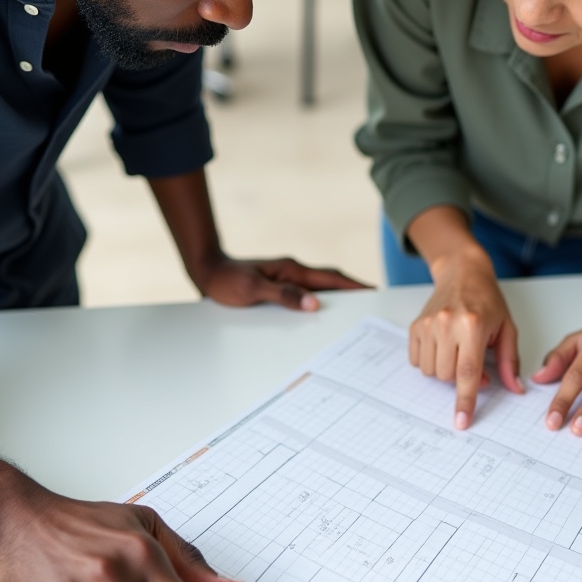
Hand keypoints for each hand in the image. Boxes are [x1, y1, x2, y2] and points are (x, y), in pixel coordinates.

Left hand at [196, 254, 369, 310]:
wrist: (208, 272)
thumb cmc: (227, 280)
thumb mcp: (253, 289)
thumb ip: (284, 296)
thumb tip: (314, 304)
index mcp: (292, 270)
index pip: (330, 278)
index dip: (353, 285)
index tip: (373, 291)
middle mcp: (293, 272)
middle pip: (330, 281)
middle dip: (353, 289)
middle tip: (373, 302)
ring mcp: (287, 278)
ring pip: (320, 287)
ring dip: (338, 295)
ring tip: (355, 309)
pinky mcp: (280, 285)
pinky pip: (307, 292)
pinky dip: (321, 299)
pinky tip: (323, 311)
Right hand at [409, 246, 523, 429]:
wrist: (462, 272)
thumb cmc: (486, 300)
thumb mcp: (506, 328)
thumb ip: (509, 361)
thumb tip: (515, 389)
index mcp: (472, 326)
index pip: (468, 373)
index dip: (466, 400)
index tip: (462, 421)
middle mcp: (446, 324)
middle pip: (447, 376)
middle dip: (460, 378)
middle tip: (473, 361)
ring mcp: (427, 325)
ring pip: (431, 371)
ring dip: (445, 371)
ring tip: (457, 351)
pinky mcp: (415, 326)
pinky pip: (417, 361)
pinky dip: (430, 362)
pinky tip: (442, 347)